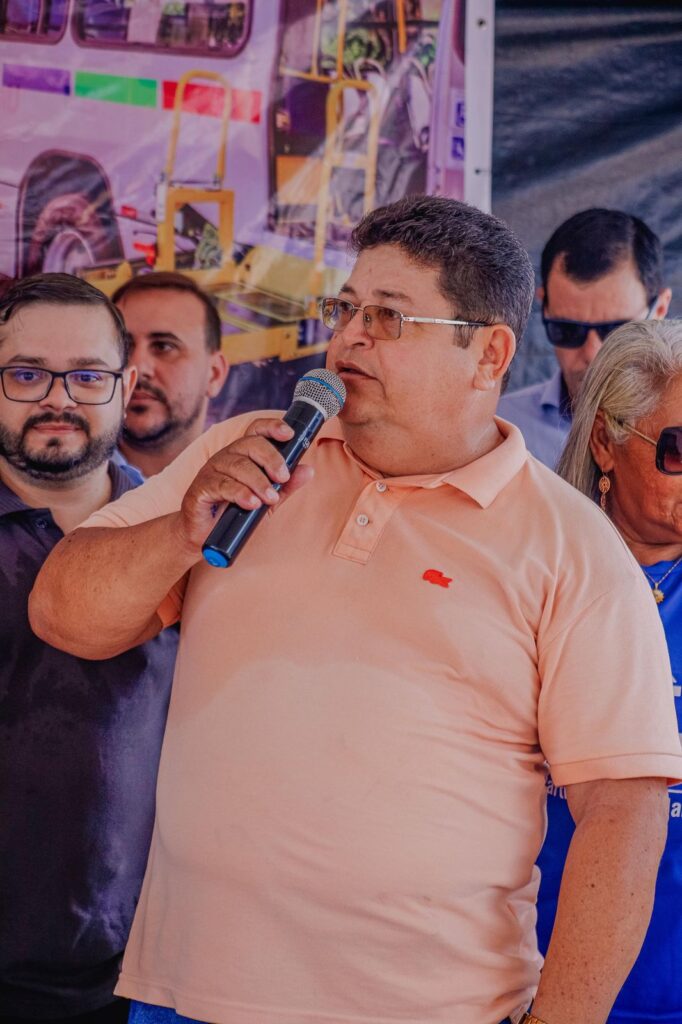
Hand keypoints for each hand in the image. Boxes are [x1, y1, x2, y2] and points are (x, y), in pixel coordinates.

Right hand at [175, 417, 314, 553]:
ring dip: (258, 482)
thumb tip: (308, 470)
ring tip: (270, 498)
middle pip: (249, 444)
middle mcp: (226, 457)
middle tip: (283, 477)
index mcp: (242, 454)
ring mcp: (211, 471)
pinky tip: (251, 503)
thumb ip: (286, 486)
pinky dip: (239, 493)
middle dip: (271, 459)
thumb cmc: (234, 514)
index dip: (272, 427)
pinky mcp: (200, 488)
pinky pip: (222, 485)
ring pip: (237, 466)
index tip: (289, 434)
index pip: (256, 430)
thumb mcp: (267, 500)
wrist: (203, 536)